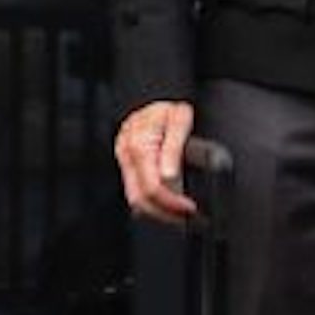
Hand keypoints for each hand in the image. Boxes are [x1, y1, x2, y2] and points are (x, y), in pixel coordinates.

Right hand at [114, 100, 197, 225]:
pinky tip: (165, 206)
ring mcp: (124, 161)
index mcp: (140, 146)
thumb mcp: (180, 119)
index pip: (153, 187)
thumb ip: (174, 148)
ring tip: (180, 216)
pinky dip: (149, 202)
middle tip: (187, 219)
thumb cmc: (167, 107)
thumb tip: (169, 178)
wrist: (150, 95)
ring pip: (134, 198)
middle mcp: (127, 156)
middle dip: (164, 214)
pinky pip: (134, 190)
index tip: (190, 209)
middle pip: (140, 198)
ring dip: (157, 212)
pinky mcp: (127, 164)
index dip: (172, 202)